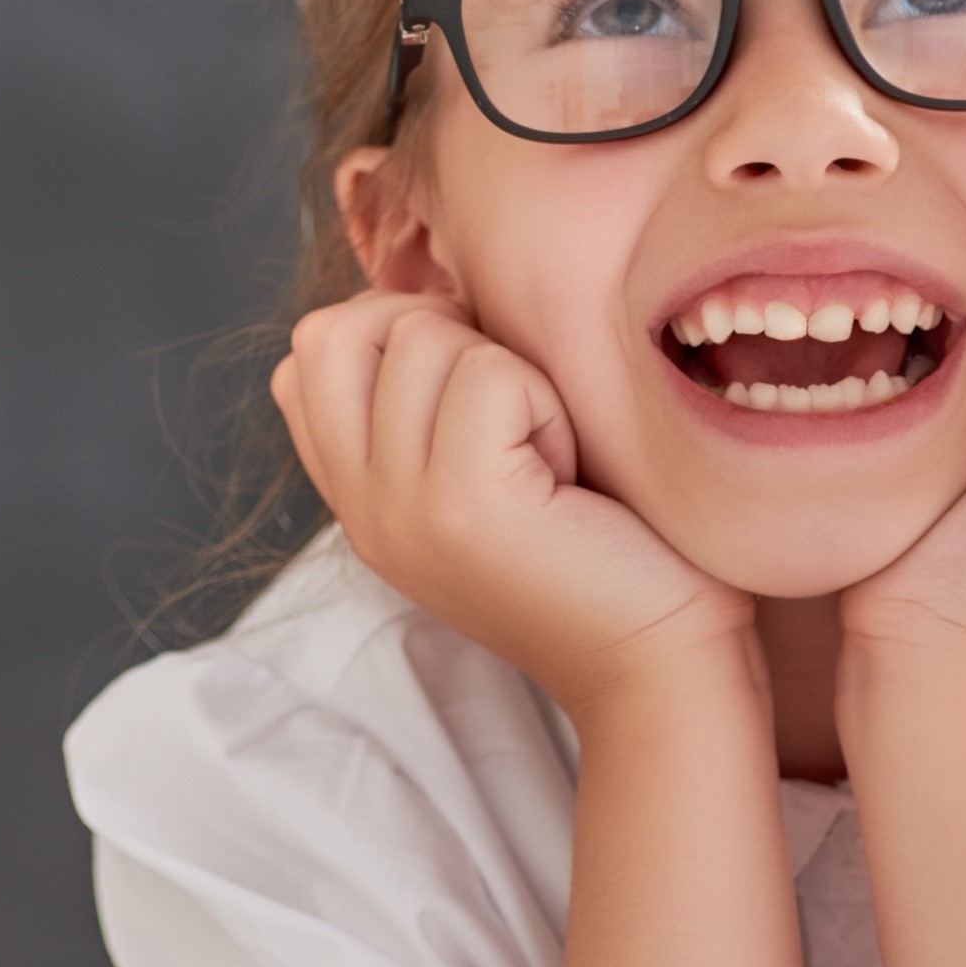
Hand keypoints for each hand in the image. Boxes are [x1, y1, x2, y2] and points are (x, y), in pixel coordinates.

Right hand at [275, 292, 752, 722]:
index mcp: (358, 498)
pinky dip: (544, 402)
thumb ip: (425, 407)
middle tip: (507, 407)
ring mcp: (398, 510)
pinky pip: (490, 375)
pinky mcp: (460, 506)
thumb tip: (428, 301)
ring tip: (544, 454)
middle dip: (434, 332)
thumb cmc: (601, 551)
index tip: (475, 395)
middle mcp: (360, 508)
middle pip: (338, 329)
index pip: (307, 356)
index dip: (394, 334)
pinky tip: (568, 471)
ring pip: (423, 336)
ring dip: (506, 370)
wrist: (658, 665)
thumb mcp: (479, 474)